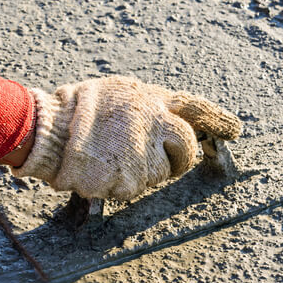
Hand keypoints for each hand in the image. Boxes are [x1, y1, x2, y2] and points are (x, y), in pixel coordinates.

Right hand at [10, 76, 240, 199]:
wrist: (47, 131)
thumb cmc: (78, 110)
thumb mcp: (119, 93)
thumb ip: (148, 106)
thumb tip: (172, 119)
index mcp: (152, 100)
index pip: (195, 108)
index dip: (217, 119)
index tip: (235, 129)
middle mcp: (154, 126)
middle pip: (186, 151)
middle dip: (175, 159)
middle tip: (147, 156)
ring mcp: (143, 155)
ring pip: (159, 175)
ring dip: (139, 171)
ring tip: (109, 155)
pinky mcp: (129, 181)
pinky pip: (133, 189)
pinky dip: (117, 184)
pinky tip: (100, 168)